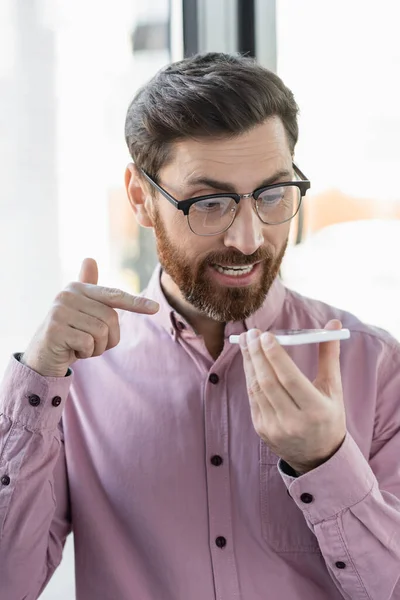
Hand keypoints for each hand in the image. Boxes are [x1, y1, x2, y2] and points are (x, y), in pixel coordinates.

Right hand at [22, 258, 158, 377]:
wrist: (41, 357)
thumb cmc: (68, 333)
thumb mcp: (81, 311)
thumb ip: (89, 289)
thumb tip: (89, 258)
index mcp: (77, 288)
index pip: (113, 295)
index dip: (136, 303)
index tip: (156, 309)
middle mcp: (67, 295)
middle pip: (111, 318)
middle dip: (108, 338)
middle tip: (91, 344)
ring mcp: (59, 311)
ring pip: (101, 332)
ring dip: (97, 348)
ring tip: (80, 347)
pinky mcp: (56, 330)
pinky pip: (88, 344)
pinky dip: (86, 353)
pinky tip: (72, 352)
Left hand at [240, 320, 346, 473]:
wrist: (318, 457)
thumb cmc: (328, 416)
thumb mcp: (333, 389)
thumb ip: (329, 356)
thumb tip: (333, 324)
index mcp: (315, 411)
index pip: (290, 380)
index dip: (275, 356)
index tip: (265, 335)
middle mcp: (293, 422)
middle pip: (269, 382)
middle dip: (257, 354)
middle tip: (252, 333)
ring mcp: (274, 428)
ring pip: (256, 388)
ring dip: (250, 363)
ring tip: (247, 341)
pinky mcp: (261, 430)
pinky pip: (252, 398)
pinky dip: (250, 377)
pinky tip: (249, 360)